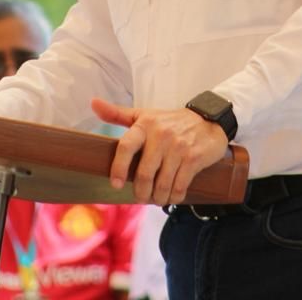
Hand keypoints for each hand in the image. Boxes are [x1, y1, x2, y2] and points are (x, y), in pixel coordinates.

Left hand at [91, 97, 228, 205]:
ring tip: (155, 199)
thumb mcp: (144, 115)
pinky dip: (174, 197)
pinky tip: (171, 197)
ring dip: (157, 197)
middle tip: (140, 197)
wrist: (208, 119)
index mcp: (145, 124)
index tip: (116, 184)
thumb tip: (93, 103)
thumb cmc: (169, 121)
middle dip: (140, 192)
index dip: (118, 168)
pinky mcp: (194, 158)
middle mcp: (161, 135)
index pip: (126, 146)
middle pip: (144, 173)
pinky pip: (180, 186)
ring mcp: (178, 147)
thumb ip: (117, 113)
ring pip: (162, 183)